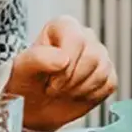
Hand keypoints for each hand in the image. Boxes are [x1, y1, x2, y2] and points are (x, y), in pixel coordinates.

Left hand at [5, 16, 116, 131]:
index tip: (50, 80)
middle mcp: (85, 36)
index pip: (76, 40)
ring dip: (79, 90)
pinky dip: (91, 96)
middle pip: (92, 57)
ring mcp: (99, 54)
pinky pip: (109, 84)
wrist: (35, 106)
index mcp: (64, 26)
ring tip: (64, 91)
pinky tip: (76, 94)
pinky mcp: (108, 73)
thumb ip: (38, 58)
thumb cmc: (27, 82)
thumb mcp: (22, 69)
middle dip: (71, 81)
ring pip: (102, 72)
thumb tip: (63, 59)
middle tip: (54, 88)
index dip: (65, 66)